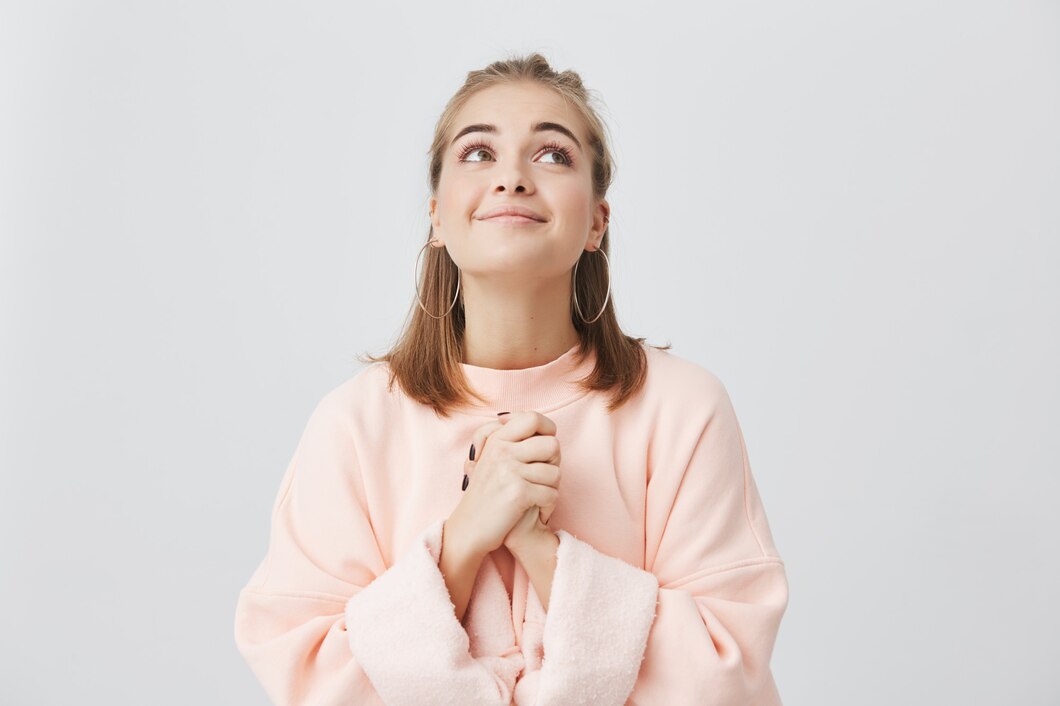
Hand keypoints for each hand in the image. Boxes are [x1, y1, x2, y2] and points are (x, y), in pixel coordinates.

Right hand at [446, 411, 560, 558]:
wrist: (468, 528)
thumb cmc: (484, 494)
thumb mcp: (488, 459)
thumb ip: (505, 438)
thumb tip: (529, 422)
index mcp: (497, 440)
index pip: (532, 418)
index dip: (547, 429)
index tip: (543, 445)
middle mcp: (502, 451)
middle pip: (552, 445)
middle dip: (554, 463)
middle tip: (542, 476)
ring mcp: (510, 471)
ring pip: (555, 472)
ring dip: (551, 488)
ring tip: (537, 495)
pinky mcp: (518, 493)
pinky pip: (552, 494)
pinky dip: (548, 505)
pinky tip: (536, 510)